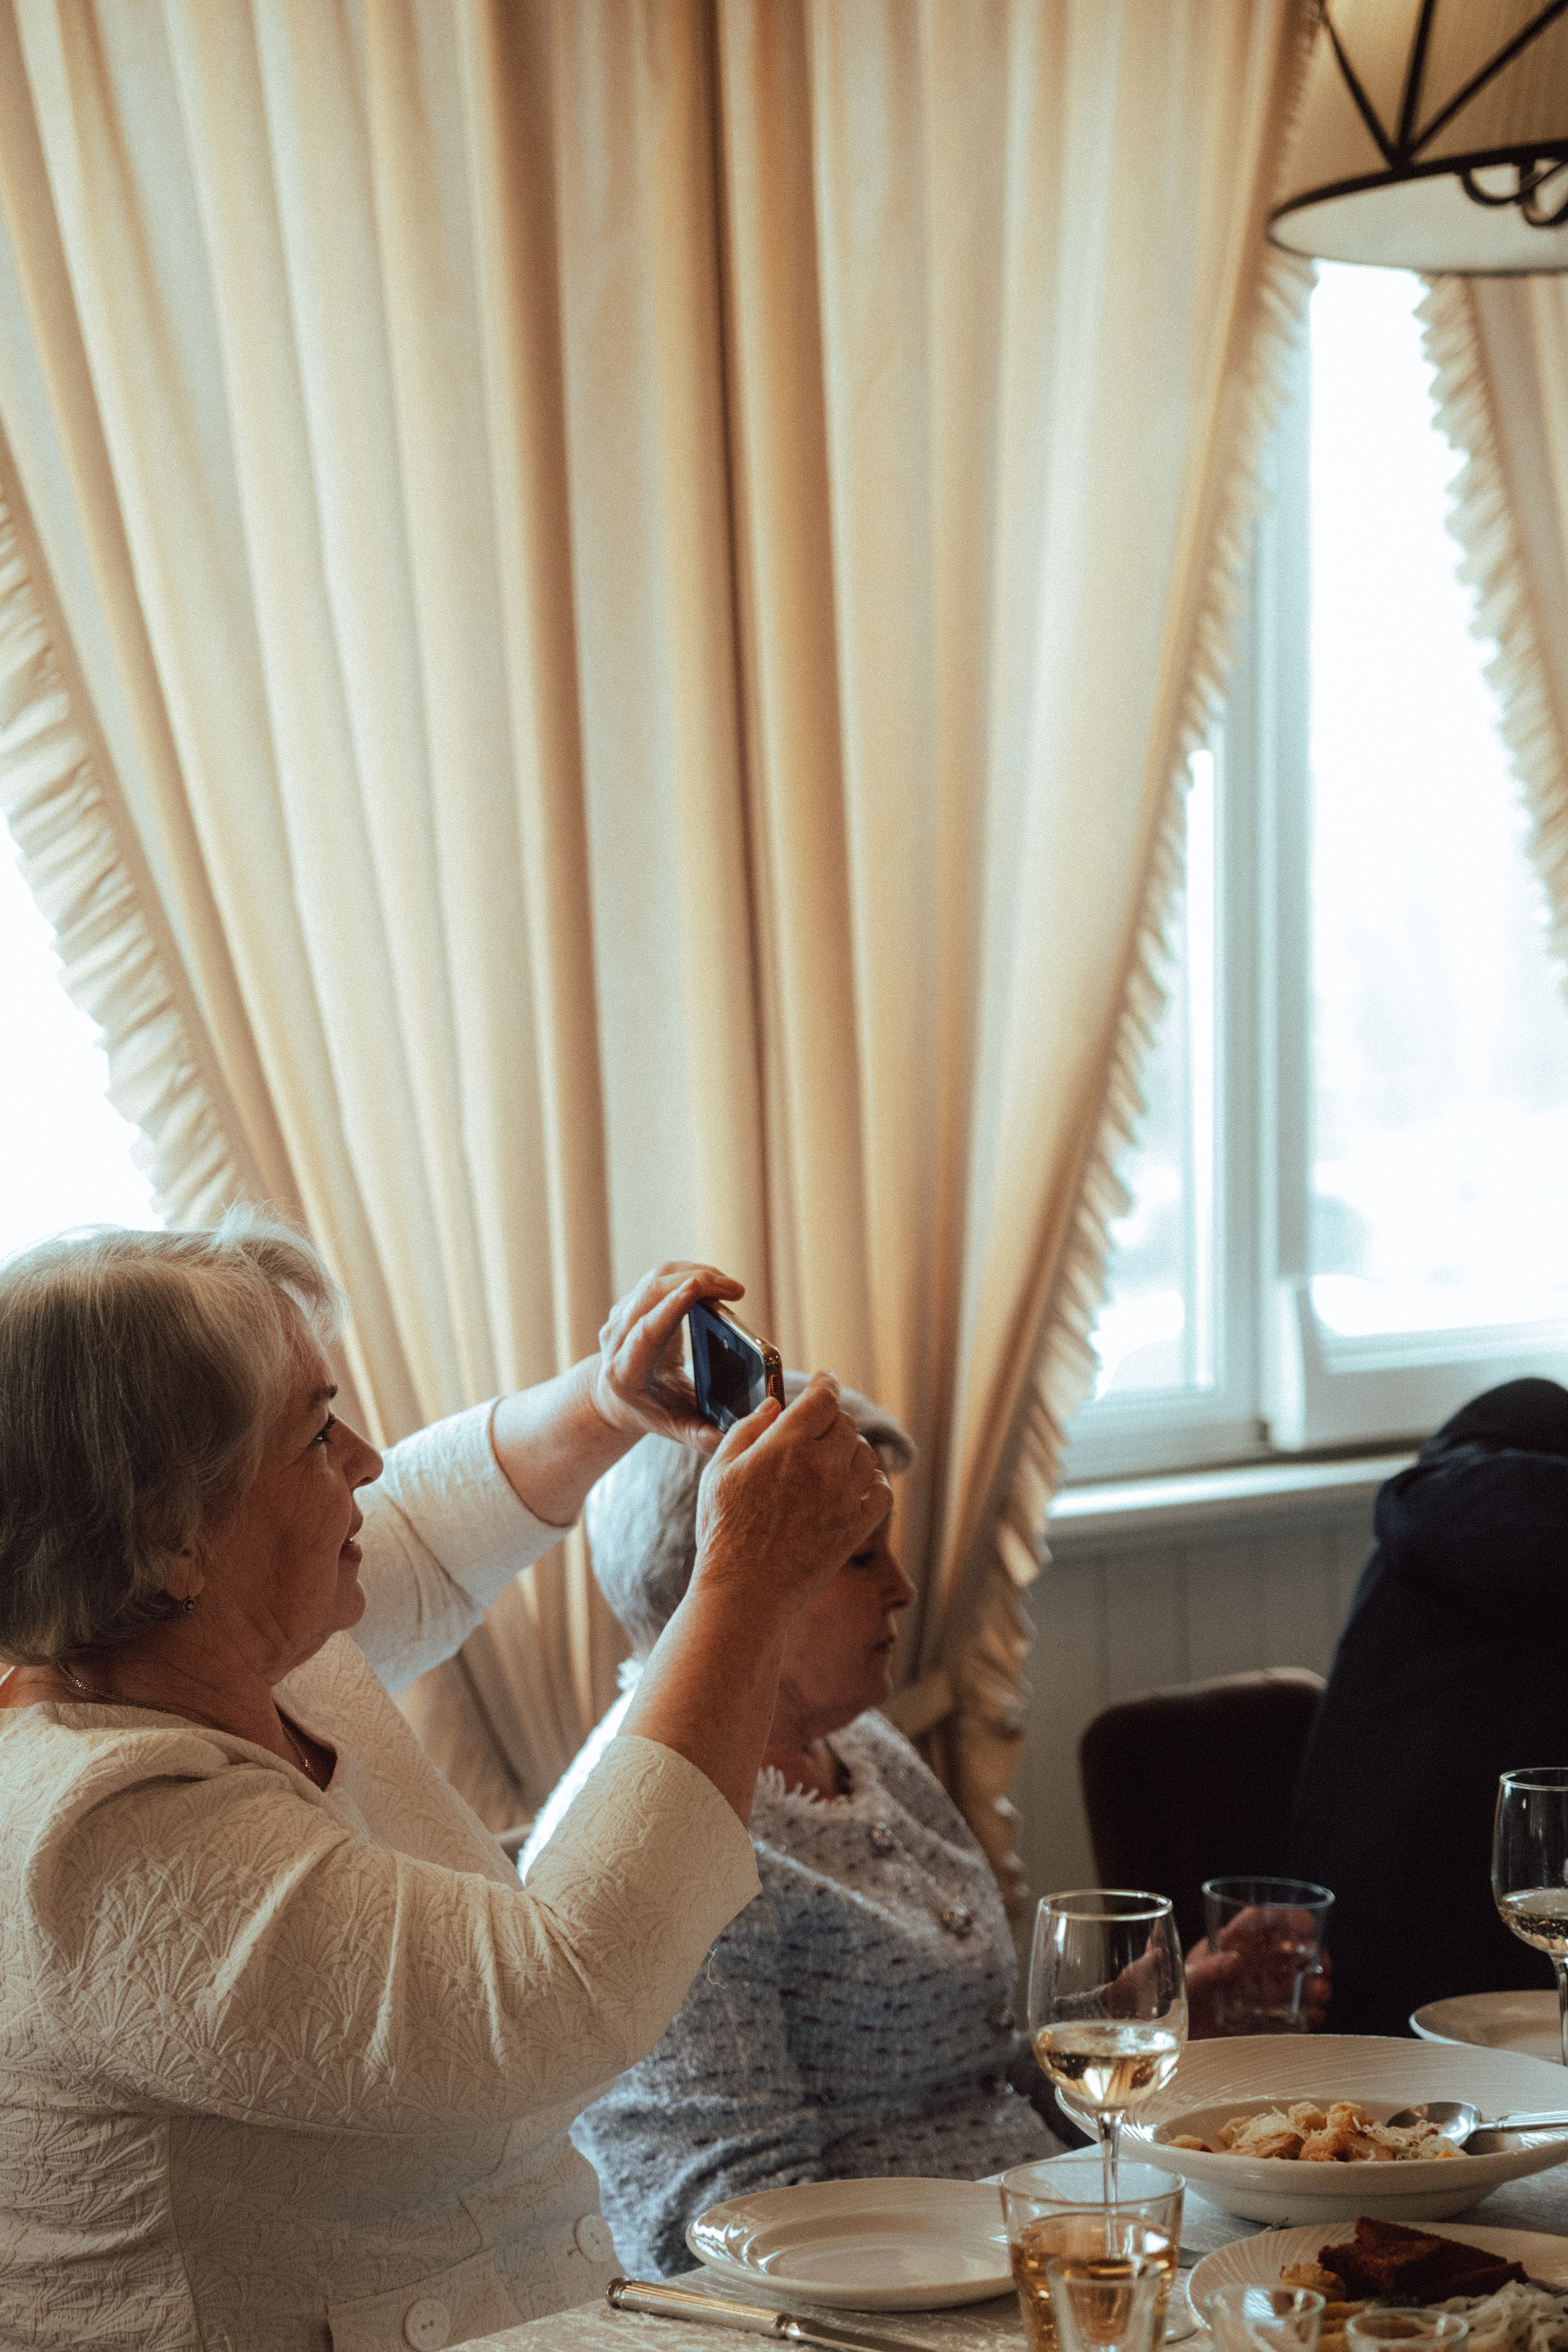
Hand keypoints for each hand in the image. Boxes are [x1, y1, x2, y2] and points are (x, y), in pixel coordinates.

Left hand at [586, 1262, 744, 1454]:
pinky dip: (689, 1273)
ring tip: (730, 1287)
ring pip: (656, 1279)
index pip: (646, 1331)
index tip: (698, 1288)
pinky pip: (660, 1277)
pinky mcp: (631, 1301)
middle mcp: (616, 1340)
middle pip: (652, 1295)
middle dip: (695, 1282)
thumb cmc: (653, 1410)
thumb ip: (701, 1435)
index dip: (672, 1307)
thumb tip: (727, 1438)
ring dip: (696, 1273)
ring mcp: (620, 1316)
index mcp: (626, 1371)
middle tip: (735, 1289)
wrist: (615, 1397)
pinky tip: (714, 1284)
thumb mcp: (675, 1427)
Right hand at [691, 1372, 893, 1618]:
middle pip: (845, 1424)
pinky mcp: (856, 1528)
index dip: (826, 1384)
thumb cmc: (723, 1532)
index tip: (825, 1382)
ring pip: (866, 1454)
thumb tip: (776, 1406)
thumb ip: (748, 1430)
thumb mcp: (719, 1471)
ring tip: (833, 1458)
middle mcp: (822, 1466)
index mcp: (786, 1444)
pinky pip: (882, 1492)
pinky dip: (873, 1483)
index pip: (822, 1398)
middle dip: (832, 1420)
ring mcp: (844, 1498)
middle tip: (818, 1428)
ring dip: (852, 1450)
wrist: (744, 1592)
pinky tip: (853, 1486)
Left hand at [1186, 1908, 1332, 2037]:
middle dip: (1309, 1951)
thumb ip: (1207, 1971)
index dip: (1284, 1916)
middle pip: (1284, 1947)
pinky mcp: (1262, 2016)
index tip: (1306, 1924)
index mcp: (1227, 1943)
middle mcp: (1247, 1962)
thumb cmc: (1174, 1995)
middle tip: (1322, 1962)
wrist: (1171, 2031)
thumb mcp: (1188, 1980)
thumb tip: (1236, 1959)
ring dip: (1312, 1982)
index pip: (1258, 1919)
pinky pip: (1290, 2010)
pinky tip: (1315, 2015)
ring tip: (1321, 1992)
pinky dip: (1307, 2011)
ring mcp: (1257, 1988)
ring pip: (1293, 1978)